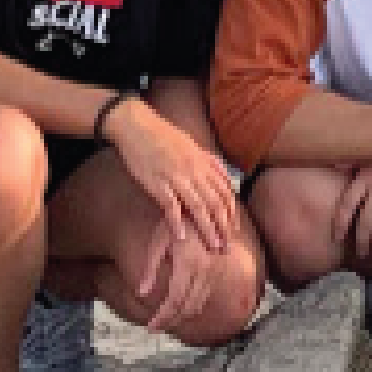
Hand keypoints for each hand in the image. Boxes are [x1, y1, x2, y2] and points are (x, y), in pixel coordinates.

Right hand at [104, 94, 240, 258]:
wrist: (137, 125)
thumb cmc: (164, 135)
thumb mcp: (193, 144)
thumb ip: (211, 162)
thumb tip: (228, 178)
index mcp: (203, 162)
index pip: (225, 191)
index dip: (231, 212)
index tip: (234, 229)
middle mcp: (194, 171)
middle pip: (215, 202)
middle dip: (223, 226)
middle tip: (227, 246)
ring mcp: (176, 177)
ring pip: (198, 207)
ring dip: (207, 229)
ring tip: (213, 246)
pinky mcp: (157, 183)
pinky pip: (170, 206)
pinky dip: (176, 223)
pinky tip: (181, 237)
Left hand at [134, 212, 228, 330]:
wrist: (205, 206)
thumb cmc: (177, 220)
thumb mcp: (158, 241)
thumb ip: (150, 268)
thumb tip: (141, 293)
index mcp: (188, 263)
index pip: (175, 300)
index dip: (162, 317)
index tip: (150, 327)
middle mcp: (206, 269)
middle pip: (188, 307)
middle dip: (171, 321)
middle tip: (155, 327)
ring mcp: (216, 270)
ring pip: (200, 304)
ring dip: (182, 316)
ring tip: (166, 320)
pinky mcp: (220, 269)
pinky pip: (207, 295)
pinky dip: (193, 306)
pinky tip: (181, 307)